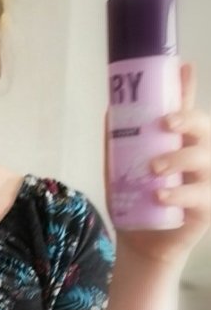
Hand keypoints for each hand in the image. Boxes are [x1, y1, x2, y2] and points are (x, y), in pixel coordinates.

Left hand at [103, 62, 210, 269]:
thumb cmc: (135, 202)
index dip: (187, 88)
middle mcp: (199, 158)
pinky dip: (180, 194)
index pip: (187, 112)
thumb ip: (118, 144)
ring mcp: (207, 182)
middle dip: (189, 120)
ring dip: (180, 159)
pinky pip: (201, 196)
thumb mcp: (120, 170)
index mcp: (180, 145)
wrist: (140, 243)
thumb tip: (109, 110)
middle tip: (164, 123)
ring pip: (207, 159)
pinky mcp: (207, 209)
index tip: (183, 66)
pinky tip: (161, 194)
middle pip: (206, 129)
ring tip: (154, 168)